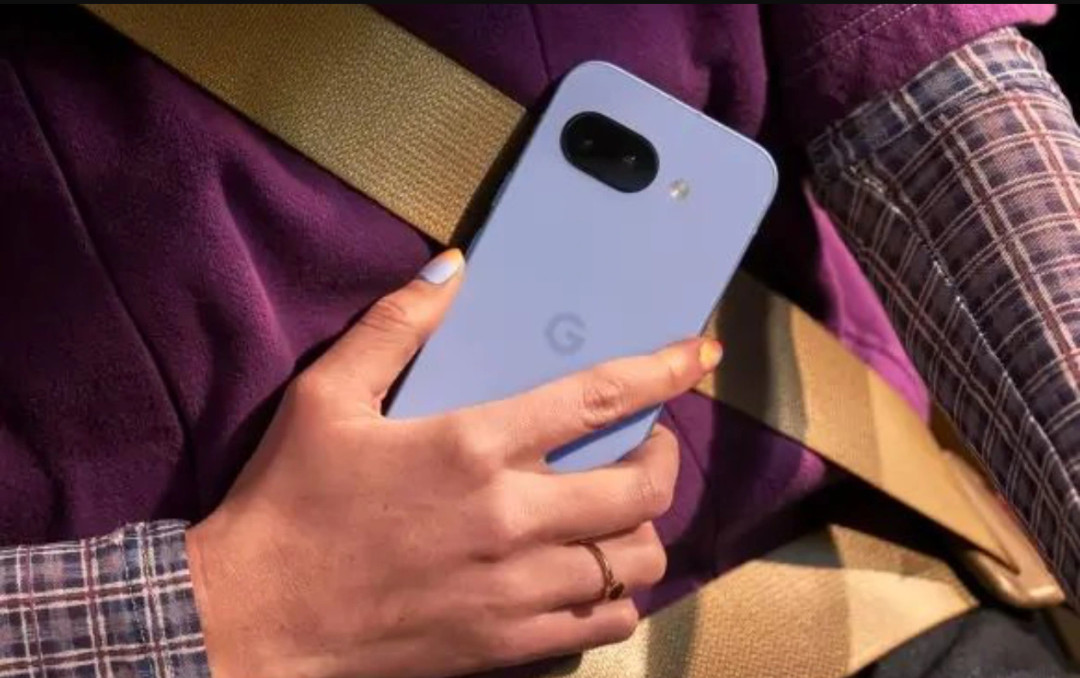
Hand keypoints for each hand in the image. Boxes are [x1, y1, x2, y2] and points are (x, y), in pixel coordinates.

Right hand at [186, 249, 722, 677]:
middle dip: (666, 457)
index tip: (699, 353)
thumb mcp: (324, 397)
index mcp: (472, 447)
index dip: (662, 370)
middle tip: (649, 444)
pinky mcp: (510, 646)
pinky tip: (593, 574)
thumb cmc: (288, 501)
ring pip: (637, 561)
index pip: (599, 399)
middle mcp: (512, 518)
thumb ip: (394, 325)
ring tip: (620, 512)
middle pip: (643, 488)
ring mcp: (518, 590)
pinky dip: (619, 595)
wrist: (255, 620)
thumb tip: (453, 265)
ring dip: (645, 529)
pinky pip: (606, 623)